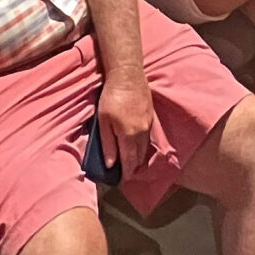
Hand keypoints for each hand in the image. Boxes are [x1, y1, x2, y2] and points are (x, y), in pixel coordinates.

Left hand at [98, 65, 161, 180]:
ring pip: (145, 147)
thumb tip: (111, 165)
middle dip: (133, 167)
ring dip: (139, 156)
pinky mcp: (151, 115)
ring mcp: (148, 123)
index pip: (129, 161)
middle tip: (126, 172)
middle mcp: (142, 132)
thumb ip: (108, 144)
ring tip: (132, 162)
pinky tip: (137, 143)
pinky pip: (148, 136)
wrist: (127, 74)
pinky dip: (143, 144)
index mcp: (129, 135)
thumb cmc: (111, 96)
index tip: (122, 180)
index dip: (126, 173)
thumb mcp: (103, 121)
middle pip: (139, 156)